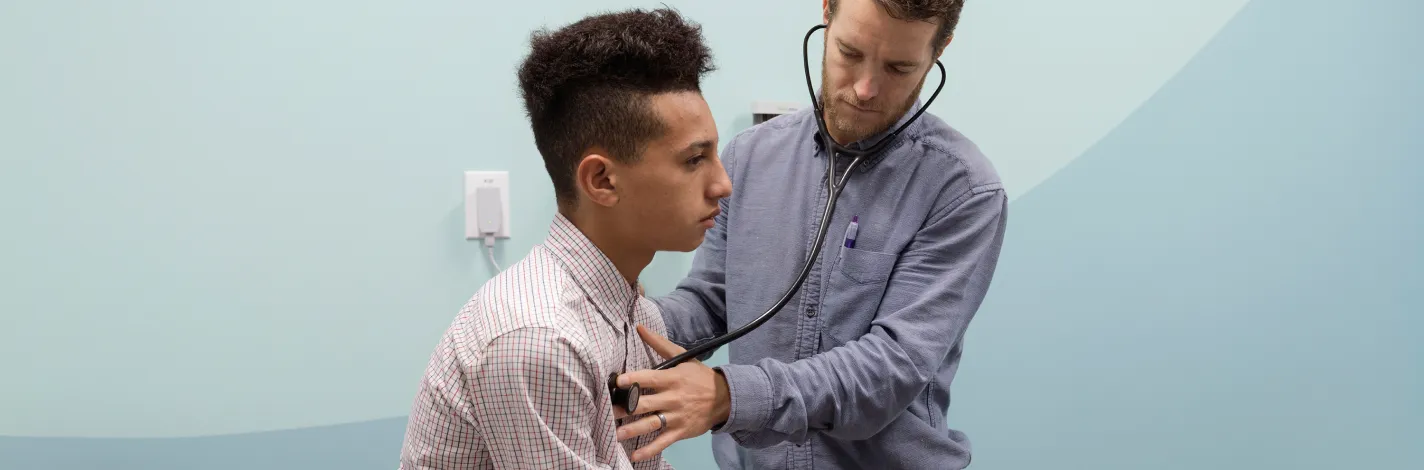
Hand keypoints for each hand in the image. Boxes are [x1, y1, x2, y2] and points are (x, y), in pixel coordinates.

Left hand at [614, 325, 730, 461]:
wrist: (725, 398)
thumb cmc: (699, 376)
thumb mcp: (683, 357)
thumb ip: (659, 344)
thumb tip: (639, 327)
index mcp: (672, 379)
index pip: (650, 378)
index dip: (634, 379)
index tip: (618, 382)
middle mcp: (673, 398)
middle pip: (646, 404)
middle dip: (627, 408)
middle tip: (609, 411)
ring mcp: (676, 416)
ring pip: (651, 424)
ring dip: (633, 431)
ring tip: (617, 434)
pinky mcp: (680, 431)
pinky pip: (663, 442)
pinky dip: (650, 450)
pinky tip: (635, 456)